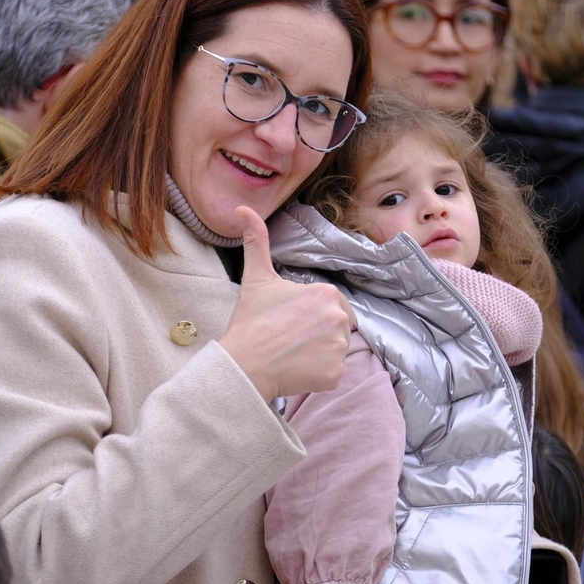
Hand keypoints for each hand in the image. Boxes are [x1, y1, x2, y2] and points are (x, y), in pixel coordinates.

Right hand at [219, 206, 353, 400]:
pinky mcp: (336, 374)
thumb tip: (243, 209)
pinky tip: (296, 369)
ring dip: (319, 353)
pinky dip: (318, 374)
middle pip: (336, 326)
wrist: (244, 363)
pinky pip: (333, 372)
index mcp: (326, 293)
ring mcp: (339, 348)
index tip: (289, 321)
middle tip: (289, 338)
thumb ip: (257, 241)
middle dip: (318, 332)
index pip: (330, 305)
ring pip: (335, 349)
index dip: (310, 314)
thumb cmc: (251, 321)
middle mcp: (340, 318)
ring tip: (292, 353)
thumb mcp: (256, 278)